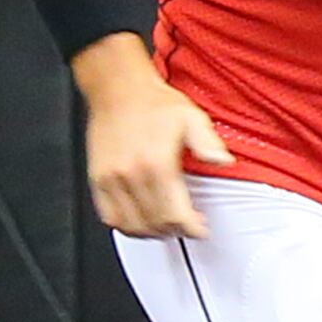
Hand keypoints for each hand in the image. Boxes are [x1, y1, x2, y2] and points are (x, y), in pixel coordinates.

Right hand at [77, 46, 229, 238]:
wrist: (118, 88)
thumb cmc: (153, 102)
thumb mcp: (191, 117)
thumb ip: (208, 143)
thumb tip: (224, 162)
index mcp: (157, 164)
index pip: (175, 214)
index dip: (191, 228)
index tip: (199, 229)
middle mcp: (132, 175)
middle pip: (156, 223)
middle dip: (175, 231)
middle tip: (186, 226)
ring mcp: (111, 179)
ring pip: (132, 225)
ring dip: (152, 233)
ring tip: (165, 227)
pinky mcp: (97, 179)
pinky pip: (109, 216)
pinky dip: (126, 226)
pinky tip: (139, 221)